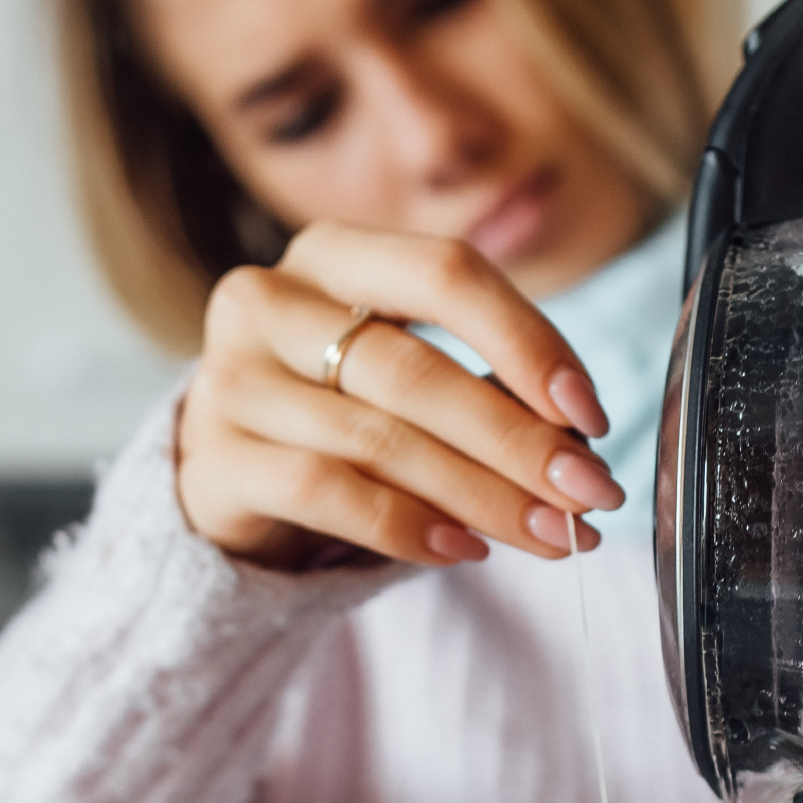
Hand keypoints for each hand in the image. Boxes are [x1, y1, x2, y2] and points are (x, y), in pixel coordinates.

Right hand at [175, 222, 619, 570]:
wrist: (229, 475)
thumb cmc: (337, 410)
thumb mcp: (407, 376)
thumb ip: (485, 391)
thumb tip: (580, 450)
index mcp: (331, 254)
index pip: (446, 274)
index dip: (529, 342)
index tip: (591, 415)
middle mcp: (268, 300)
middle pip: (414, 367)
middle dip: (518, 439)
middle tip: (590, 494)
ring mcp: (229, 381)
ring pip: (376, 438)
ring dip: (480, 494)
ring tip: (550, 534)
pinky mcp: (211, 462)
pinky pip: (323, 491)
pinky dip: (405, 525)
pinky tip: (464, 549)